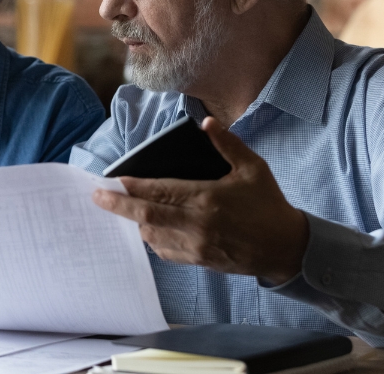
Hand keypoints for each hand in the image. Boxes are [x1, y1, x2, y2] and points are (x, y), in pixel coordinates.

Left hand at [91, 117, 308, 284]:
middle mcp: (197, 224)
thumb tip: (207, 122)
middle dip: (118, 206)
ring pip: (151, 236)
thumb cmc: (268, 205)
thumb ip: (227, 144)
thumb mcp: (252, 169)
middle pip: (146, 216)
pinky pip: (165, 252)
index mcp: (207, 199)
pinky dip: (151, 240)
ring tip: (122, 209)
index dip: (133, 187)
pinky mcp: (199, 261)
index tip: (112, 181)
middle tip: (96, 197)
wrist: (286, 248)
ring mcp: (196, 246)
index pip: (160, 192)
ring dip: (134, 223)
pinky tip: (147, 229)